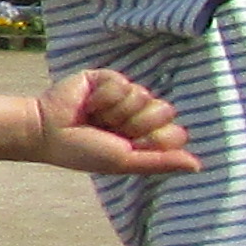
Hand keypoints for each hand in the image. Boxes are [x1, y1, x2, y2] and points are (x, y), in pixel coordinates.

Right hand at [18, 70, 197, 180]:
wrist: (47, 131)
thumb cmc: (83, 152)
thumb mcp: (125, 162)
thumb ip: (161, 162)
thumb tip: (198, 167)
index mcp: (146, 135)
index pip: (176, 132)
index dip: (156, 139)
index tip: (130, 145)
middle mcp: (139, 113)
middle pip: (165, 110)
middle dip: (136, 123)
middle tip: (110, 129)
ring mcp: (124, 94)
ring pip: (143, 94)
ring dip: (116, 111)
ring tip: (95, 117)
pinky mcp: (107, 78)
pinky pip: (123, 82)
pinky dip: (104, 97)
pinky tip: (89, 104)